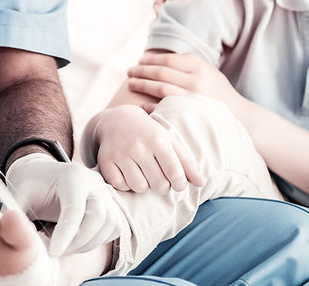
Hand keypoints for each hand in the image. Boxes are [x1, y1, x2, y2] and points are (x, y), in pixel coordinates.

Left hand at [6, 154, 123, 256]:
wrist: (45, 174)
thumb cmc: (32, 185)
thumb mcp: (19, 194)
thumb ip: (15, 211)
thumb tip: (9, 229)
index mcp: (72, 176)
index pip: (74, 209)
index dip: (65, 234)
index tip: (52, 252)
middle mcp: (94, 182)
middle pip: (98, 217)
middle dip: (78, 241)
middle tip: (56, 252)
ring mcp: (106, 193)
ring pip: (109, 224)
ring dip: (87, 243)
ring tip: (64, 246)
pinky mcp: (112, 204)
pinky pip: (113, 228)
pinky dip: (97, 240)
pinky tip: (77, 241)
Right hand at [84, 105, 205, 192]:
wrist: (116, 120)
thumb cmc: (149, 133)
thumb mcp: (169, 141)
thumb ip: (186, 163)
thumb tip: (202, 183)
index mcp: (158, 140)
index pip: (175, 173)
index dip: (179, 184)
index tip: (178, 184)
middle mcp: (138, 146)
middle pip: (158, 185)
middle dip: (162, 185)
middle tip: (158, 175)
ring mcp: (120, 154)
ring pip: (139, 188)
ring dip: (143, 184)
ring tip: (143, 172)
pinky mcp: (105, 161)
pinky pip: (121, 186)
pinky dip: (126, 184)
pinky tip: (128, 172)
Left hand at [126, 52, 242, 112]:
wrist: (240, 117)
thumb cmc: (219, 93)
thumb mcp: (209, 72)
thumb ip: (190, 64)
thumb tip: (164, 57)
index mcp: (200, 67)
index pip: (169, 59)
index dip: (151, 59)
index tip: (140, 60)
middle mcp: (196, 80)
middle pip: (161, 71)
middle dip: (142, 70)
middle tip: (129, 71)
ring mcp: (192, 98)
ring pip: (160, 88)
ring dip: (142, 84)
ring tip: (131, 83)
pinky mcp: (189, 114)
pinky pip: (164, 107)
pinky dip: (150, 105)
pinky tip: (141, 103)